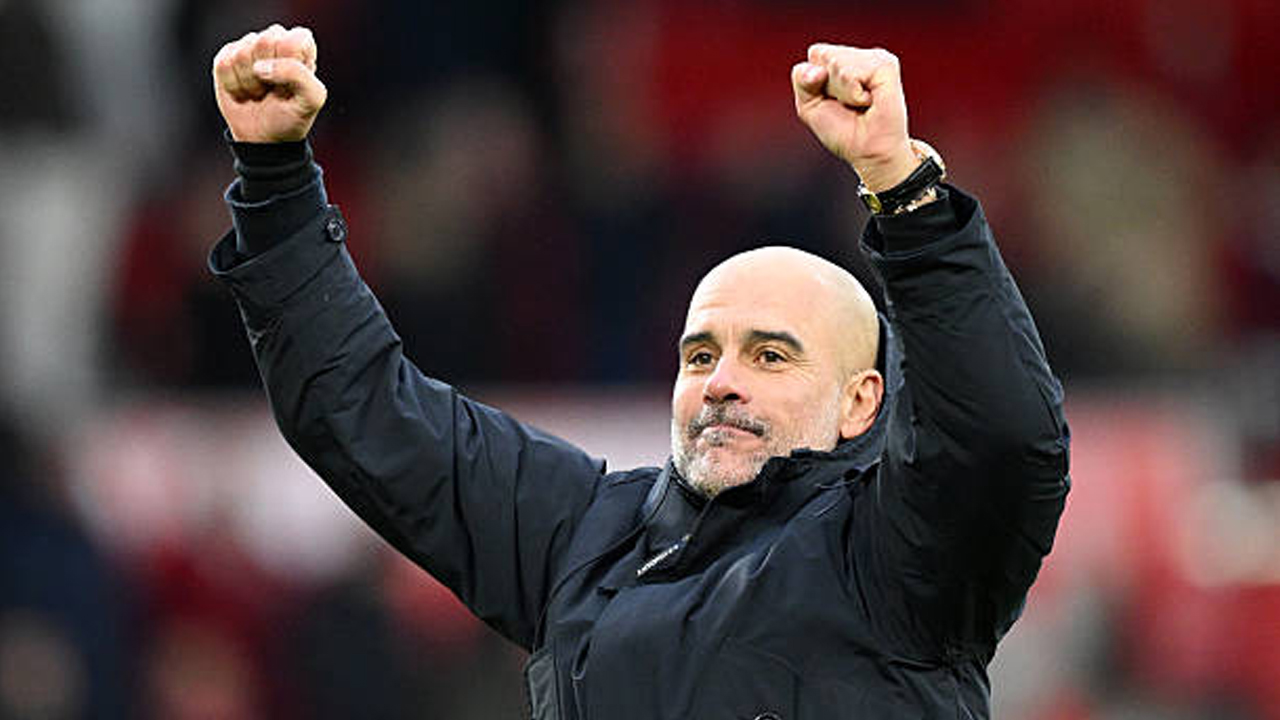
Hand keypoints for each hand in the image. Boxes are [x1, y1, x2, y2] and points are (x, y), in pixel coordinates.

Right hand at [213, 24, 326, 142]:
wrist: (264, 137)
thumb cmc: (292, 117)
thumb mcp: (311, 100)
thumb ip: (298, 75)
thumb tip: (260, 67)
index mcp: (301, 47)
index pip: (292, 40)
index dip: (288, 63)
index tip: (290, 84)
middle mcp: (275, 40)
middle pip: (264, 41)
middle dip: (267, 75)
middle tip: (272, 90)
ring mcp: (249, 46)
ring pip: (241, 53)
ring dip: (249, 82)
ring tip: (259, 92)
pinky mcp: (227, 56)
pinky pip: (223, 63)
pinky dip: (232, 85)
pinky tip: (243, 91)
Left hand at [792, 44, 916, 191]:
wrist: (866, 150)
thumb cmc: (842, 129)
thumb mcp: (809, 105)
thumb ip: (802, 80)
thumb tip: (818, 71)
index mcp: (841, 58)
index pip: (815, 54)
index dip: (814, 82)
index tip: (833, 100)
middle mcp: (859, 55)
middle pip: (822, 55)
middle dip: (828, 87)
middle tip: (848, 104)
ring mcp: (874, 58)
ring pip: (836, 63)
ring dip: (842, 93)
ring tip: (859, 104)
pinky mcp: (886, 65)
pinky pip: (852, 73)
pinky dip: (854, 95)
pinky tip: (868, 102)